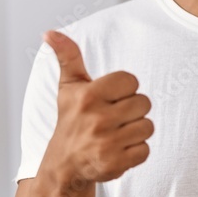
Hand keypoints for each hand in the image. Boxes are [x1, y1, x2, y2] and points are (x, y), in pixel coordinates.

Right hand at [43, 30, 153, 187]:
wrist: (65, 164)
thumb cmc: (72, 120)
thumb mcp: (69, 87)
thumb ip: (67, 57)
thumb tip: (50, 32)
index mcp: (88, 96)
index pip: (131, 81)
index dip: (125, 90)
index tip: (110, 99)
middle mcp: (97, 119)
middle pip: (144, 103)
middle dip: (132, 110)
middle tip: (114, 118)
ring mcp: (106, 143)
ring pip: (147, 126)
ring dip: (136, 131)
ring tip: (116, 134)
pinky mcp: (115, 164)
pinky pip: (145, 150)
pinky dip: (136, 151)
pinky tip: (118, 149)